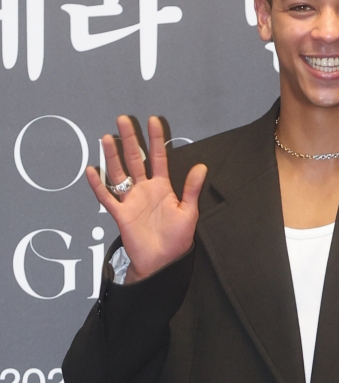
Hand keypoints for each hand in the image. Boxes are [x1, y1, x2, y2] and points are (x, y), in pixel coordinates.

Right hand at [87, 115, 207, 282]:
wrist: (162, 262)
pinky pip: (107, 197)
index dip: (155, 140)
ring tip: (106, 138)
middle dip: (129, 140)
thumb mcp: (188, 212)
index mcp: (162, 188)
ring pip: (119, 173)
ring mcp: (131, 200)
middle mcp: (144, 190)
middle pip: (135, 159)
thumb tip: (201, 166)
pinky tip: (92, 171)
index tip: (153, 120)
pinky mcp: (120, 214)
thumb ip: (192, 189)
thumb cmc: (176, 240)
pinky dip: (98, 185)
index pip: (158, 158)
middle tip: (123, 119)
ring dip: (112, 156)